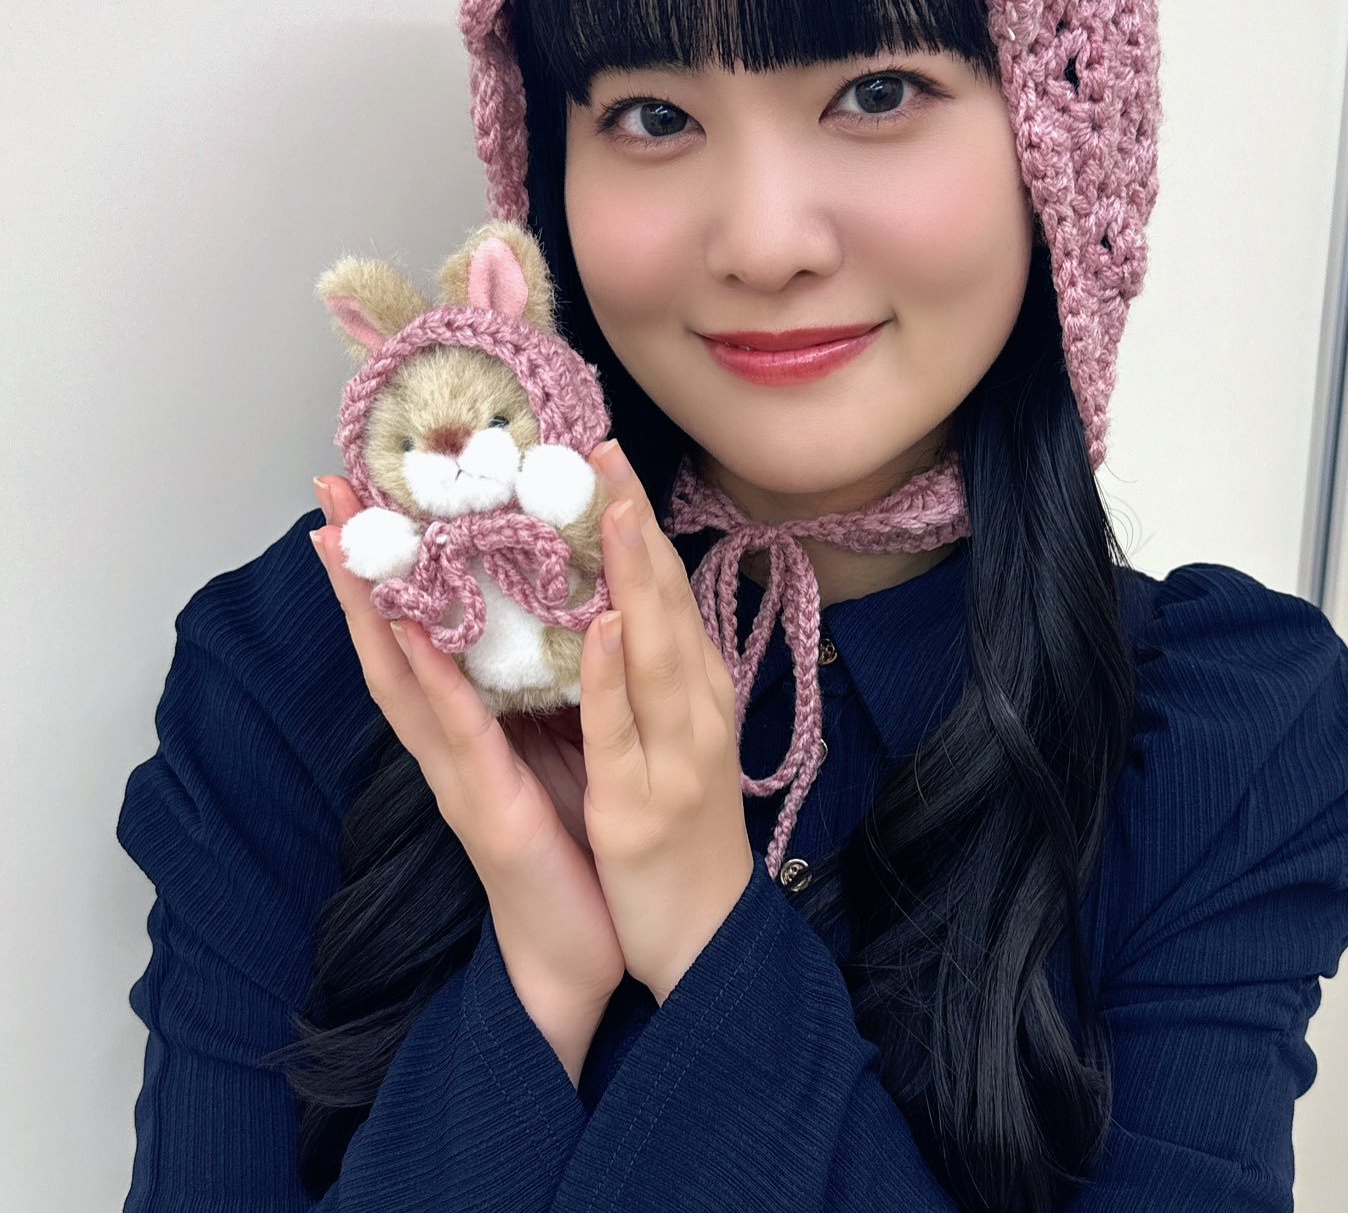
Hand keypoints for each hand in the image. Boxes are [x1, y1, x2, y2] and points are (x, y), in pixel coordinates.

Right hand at [309, 475, 624, 1025]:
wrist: (579, 950)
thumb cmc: (566, 843)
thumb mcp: (552, 742)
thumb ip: (535, 682)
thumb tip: (542, 604)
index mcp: (464, 722)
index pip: (415, 628)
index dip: (390, 564)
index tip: (368, 494)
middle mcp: (445, 741)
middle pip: (387, 641)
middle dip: (357, 567)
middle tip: (330, 492)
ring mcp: (456, 773)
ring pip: (402, 679)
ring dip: (371, 610)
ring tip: (346, 542)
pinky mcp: (485, 806)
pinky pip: (460, 734)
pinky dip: (436, 682)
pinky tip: (420, 634)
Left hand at [579, 441, 754, 1005]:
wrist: (707, 939)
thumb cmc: (683, 830)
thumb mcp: (673, 736)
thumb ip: (652, 671)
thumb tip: (617, 601)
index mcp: (694, 687)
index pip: (666, 585)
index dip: (638, 517)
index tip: (606, 450)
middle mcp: (695, 706)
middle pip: (667, 598)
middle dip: (634, 520)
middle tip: (603, 445)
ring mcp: (675, 753)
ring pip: (656, 648)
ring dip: (634, 574)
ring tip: (612, 506)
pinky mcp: (643, 803)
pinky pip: (628, 729)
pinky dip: (617, 675)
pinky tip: (604, 627)